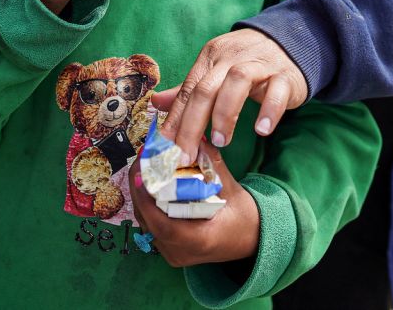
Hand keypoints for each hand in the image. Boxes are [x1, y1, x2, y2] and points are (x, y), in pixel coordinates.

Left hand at [128, 143, 258, 266]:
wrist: (253, 240)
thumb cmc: (245, 218)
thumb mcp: (232, 189)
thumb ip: (213, 164)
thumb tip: (197, 138)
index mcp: (200, 240)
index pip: (164, 224)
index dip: (147, 199)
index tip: (141, 174)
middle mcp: (182, 252)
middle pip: (149, 222)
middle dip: (140, 190)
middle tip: (141, 163)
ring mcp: (175, 255)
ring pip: (147, 225)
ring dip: (142, 197)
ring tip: (144, 170)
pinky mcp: (172, 250)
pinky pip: (152, 228)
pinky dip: (149, 207)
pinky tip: (151, 187)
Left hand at [153, 29, 307, 162]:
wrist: (290, 42)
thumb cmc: (247, 63)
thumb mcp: (217, 72)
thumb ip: (189, 90)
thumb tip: (156, 104)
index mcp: (211, 57)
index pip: (188, 89)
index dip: (175, 119)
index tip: (167, 148)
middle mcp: (232, 57)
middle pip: (206, 88)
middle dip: (192, 124)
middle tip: (188, 154)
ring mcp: (259, 64)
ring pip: (237, 82)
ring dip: (225, 114)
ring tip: (220, 142)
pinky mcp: (285, 74)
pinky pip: (276, 91)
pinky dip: (268, 111)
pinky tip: (261, 130)